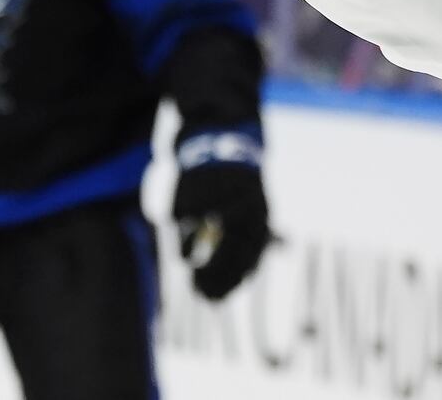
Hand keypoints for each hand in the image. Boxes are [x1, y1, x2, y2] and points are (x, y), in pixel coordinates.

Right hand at [171, 130, 269, 300]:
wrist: (220, 142)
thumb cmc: (240, 185)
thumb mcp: (257, 207)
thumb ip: (257, 239)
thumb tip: (248, 276)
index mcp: (258, 215)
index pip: (248, 260)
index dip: (234, 282)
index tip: (221, 297)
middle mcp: (236, 212)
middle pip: (224, 259)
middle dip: (213, 282)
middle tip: (203, 295)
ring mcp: (209, 207)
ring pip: (197, 251)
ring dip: (196, 270)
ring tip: (194, 275)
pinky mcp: (186, 201)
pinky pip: (183, 235)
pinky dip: (184, 248)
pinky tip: (185, 256)